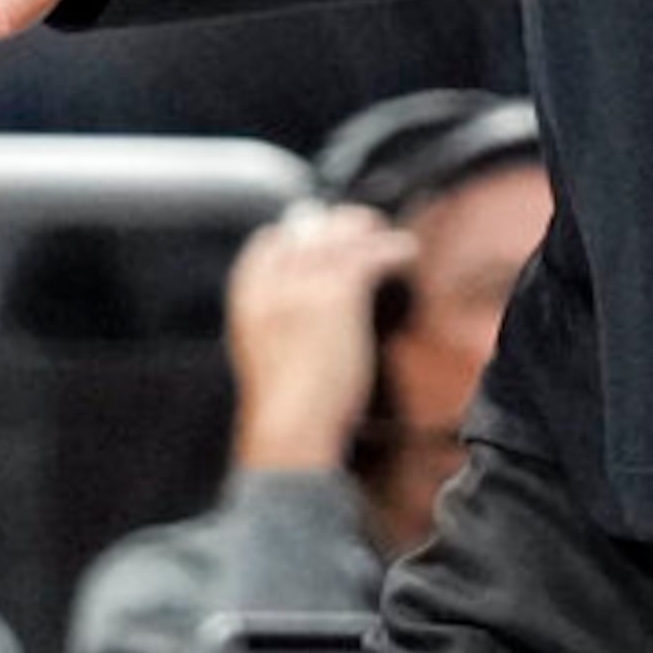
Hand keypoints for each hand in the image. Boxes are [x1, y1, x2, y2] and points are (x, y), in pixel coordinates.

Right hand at [226, 202, 417, 472]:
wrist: (290, 427)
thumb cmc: (283, 402)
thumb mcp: (263, 348)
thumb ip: (276, 315)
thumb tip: (303, 297)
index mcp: (247, 295)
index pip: (271, 240)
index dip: (301, 234)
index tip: (322, 239)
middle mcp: (273, 280)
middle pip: (310, 229)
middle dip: (339, 225)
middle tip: (363, 230)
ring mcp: (305, 281)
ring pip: (343, 235)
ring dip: (370, 232)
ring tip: (388, 238)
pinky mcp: (338, 291)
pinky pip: (372, 253)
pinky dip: (394, 249)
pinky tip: (405, 253)